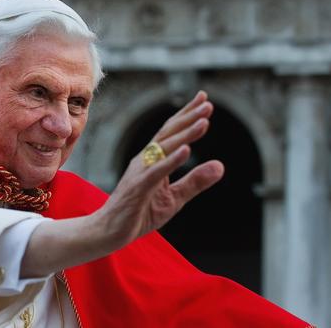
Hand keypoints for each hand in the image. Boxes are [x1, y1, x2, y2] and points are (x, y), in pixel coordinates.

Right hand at [95, 91, 224, 247]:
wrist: (108, 232)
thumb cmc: (138, 213)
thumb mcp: (174, 198)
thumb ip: (196, 181)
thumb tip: (221, 166)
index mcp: (153, 160)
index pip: (172, 133)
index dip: (187, 115)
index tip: (204, 98)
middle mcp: (145, 160)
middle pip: (168, 134)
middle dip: (189, 118)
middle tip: (209, 104)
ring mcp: (140, 173)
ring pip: (164, 148)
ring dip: (185, 134)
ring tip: (204, 121)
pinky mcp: (138, 188)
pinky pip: (156, 171)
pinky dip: (171, 160)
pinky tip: (186, 150)